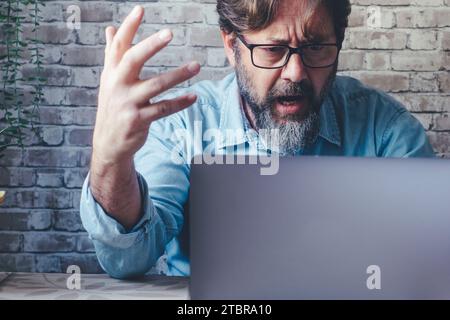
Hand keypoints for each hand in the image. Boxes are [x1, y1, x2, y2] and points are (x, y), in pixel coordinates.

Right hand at [92, 5, 200, 164]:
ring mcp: (127, 103)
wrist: (109, 143)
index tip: (140, 9)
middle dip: (151, 45)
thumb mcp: (109, 80)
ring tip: (196, 66)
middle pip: (133, 60)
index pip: (119, 45)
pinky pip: (163, 109)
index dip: (129, 27)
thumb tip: (109, 29)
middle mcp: (117, 85)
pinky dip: (180, 103)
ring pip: (155, 85)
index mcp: (111, 72)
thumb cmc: (113, 106)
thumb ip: (111, 55)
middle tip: (170, 33)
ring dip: (177, 75)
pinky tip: (194, 97)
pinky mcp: (138, 120)